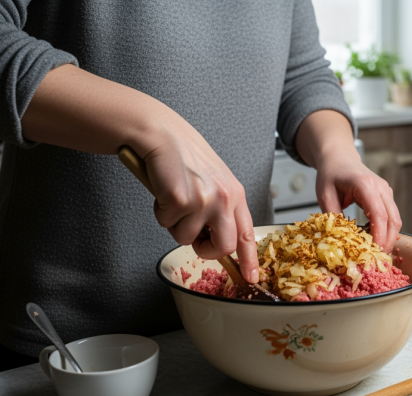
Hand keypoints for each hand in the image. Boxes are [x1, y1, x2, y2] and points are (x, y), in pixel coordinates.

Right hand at [141, 122, 259, 283]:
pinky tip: (163, 191)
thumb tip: (216, 238)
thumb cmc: (186, 158)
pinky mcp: (181, 200)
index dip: (249, 260)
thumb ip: (221, 208)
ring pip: (187, 238)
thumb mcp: (215, 181)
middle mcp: (225, 198)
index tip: (251, 277)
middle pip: (224, 247)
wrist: (163, 134)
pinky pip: (166, 224)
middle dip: (205, 249)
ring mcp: (204, 200)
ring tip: (174, 198)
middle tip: (193, 234)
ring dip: (175, 224)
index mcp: (236, 194)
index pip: (248, 234)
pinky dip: (160, 212)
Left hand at [295, 110, 401, 251]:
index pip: (379, 214)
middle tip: (376, 258)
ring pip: (396, 219)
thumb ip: (332, 215)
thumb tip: (339, 238)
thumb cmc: (331, 173)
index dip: (379, 236)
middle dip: (387, 241)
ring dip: (389, 237)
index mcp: (365, 184)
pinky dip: (386, 230)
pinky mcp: (386, 196)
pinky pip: (392, 216)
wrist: (339, 157)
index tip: (373, 252)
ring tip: (375, 252)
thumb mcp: (324, 193)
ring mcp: (386, 191)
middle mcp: (381, 187)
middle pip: (393, 219)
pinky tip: (375, 240)